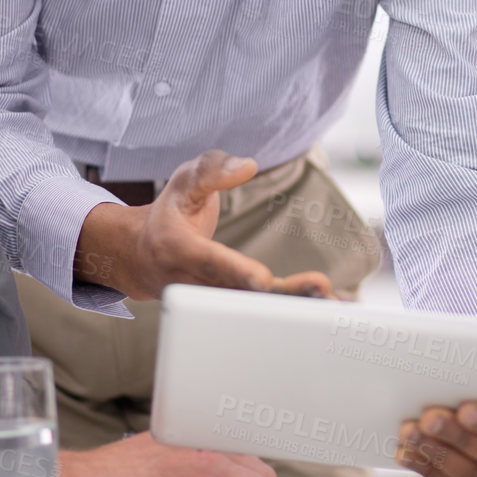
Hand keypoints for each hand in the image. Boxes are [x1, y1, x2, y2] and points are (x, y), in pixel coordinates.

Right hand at [77, 149, 333, 299]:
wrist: (144, 256)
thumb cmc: (171, 213)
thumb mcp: (183, 181)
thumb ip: (212, 169)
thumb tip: (247, 166)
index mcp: (177, 248)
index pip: (209, 261)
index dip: (235, 271)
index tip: (263, 279)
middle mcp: (192, 282)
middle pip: (238, 293)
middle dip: (279, 295)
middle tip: (318, 289)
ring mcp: (210, 300)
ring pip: (250, 308)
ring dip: (293, 307)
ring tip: (332, 301)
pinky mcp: (228, 305)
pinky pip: (259, 309)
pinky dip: (292, 308)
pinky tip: (325, 306)